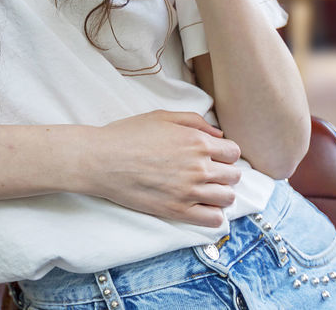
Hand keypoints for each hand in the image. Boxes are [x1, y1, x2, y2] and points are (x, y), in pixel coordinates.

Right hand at [79, 110, 241, 227]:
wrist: (100, 160)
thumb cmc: (127, 135)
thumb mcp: (161, 117)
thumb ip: (193, 121)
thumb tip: (218, 134)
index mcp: (196, 141)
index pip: (233, 152)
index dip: (224, 154)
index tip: (213, 157)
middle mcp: (198, 166)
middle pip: (234, 176)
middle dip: (224, 173)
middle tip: (207, 173)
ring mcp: (189, 191)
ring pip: (228, 198)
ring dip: (220, 193)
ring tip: (203, 190)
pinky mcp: (177, 211)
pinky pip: (214, 219)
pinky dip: (212, 214)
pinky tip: (199, 206)